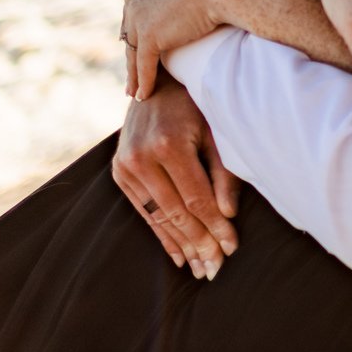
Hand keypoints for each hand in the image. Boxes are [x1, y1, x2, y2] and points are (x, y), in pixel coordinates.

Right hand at [111, 76, 240, 278]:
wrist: (156, 80)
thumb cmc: (196, 104)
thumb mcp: (216, 130)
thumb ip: (224, 172)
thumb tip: (229, 214)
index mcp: (169, 144)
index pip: (196, 198)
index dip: (215, 226)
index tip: (232, 248)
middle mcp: (142, 157)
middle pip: (176, 213)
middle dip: (200, 243)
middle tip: (217, 270)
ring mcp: (126, 166)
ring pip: (159, 217)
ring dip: (182, 246)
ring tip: (201, 269)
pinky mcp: (119, 173)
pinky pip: (144, 212)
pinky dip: (162, 235)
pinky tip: (179, 255)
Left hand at [121, 0, 241, 101]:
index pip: (134, 6)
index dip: (135, 24)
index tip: (135, 38)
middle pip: (128, 30)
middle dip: (129, 50)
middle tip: (131, 68)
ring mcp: (140, 17)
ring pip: (132, 52)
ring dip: (132, 73)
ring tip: (133, 90)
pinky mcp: (150, 37)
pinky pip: (144, 65)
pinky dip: (143, 82)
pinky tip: (143, 95)